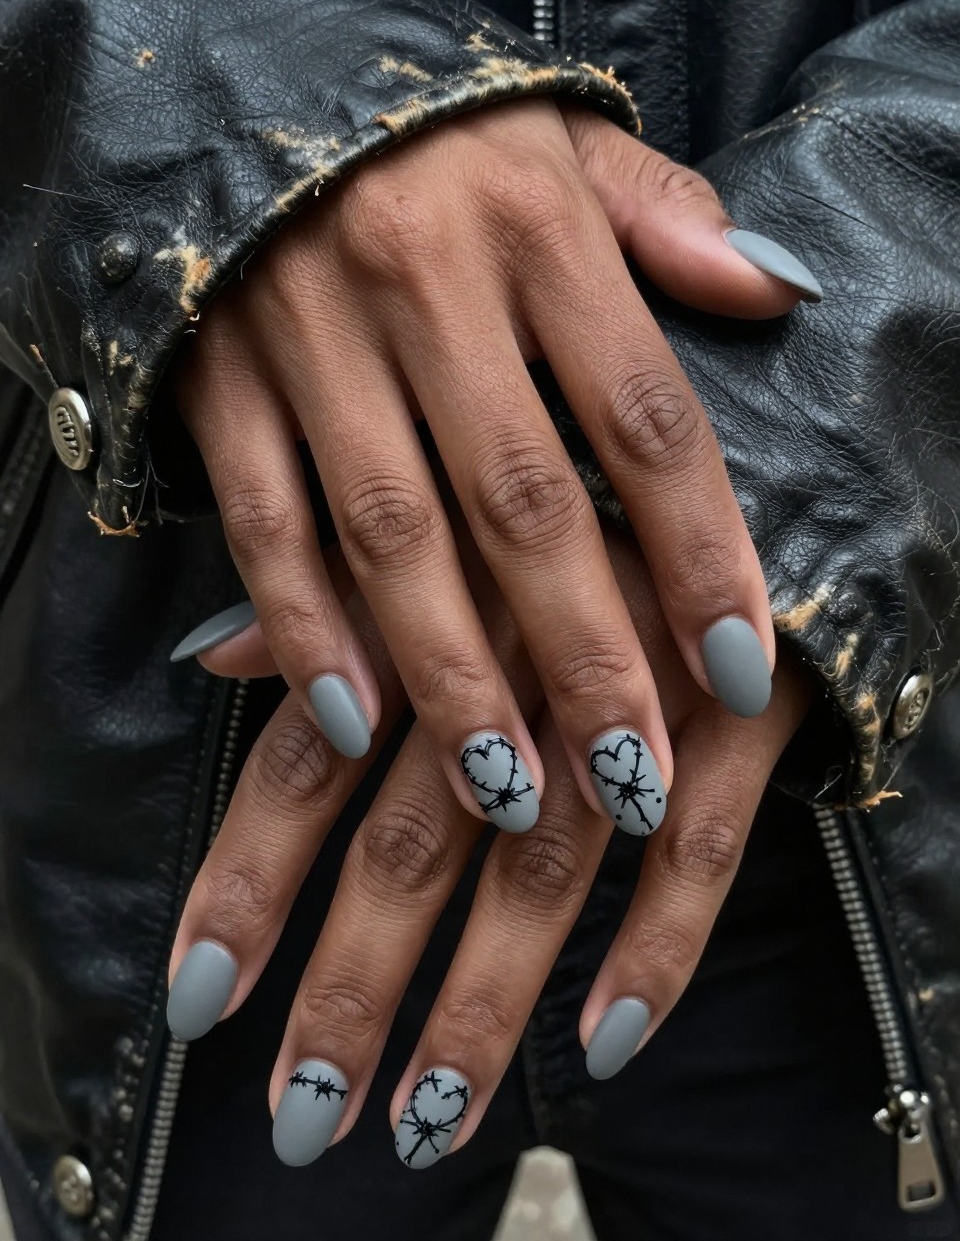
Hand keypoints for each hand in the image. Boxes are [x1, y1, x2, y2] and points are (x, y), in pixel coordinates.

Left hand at [166, 526, 811, 1165]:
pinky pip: (700, 852)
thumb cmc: (567, 506)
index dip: (251, 880)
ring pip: (544, 873)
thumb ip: (328, 597)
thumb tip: (208, 655)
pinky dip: (657, 948)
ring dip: (483, 1006)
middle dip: (352, 986)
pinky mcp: (739, 721)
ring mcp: (636, 697)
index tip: (199, 998)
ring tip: (423, 1124)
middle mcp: (516, 662)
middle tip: (298, 1114)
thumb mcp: (441, 528)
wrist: (737, 474)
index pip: (311, 760)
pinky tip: (605, 1046)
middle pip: (414, 844)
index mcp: (430, 611)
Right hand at [172, 95, 817, 832]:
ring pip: (392, 535)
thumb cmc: (436, 139)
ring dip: (452, 674)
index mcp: (537, 227)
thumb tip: (778, 290)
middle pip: (521, 503)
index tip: (740, 670)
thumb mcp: (567, 147)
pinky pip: (265, 522)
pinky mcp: (222, 380)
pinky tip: (356, 720)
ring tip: (510, 790)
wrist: (244, 84)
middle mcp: (427, 285)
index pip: (646, 416)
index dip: (703, 551)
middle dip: (584, 654)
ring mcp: (312, 337)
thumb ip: (669, 221)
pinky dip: (307, 627)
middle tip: (632, 776)